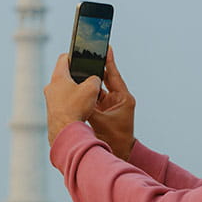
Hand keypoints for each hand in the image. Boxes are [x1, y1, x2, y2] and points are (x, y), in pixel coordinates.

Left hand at [43, 54, 102, 143]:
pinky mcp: (52, 111)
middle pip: (64, 75)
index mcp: (58, 77)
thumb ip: (95, 79)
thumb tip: (94, 80)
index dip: (74, 55)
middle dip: (77, 75)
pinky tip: (81, 108)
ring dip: (74, 90)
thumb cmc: (76, 108)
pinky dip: (71, 102)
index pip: (63, 58)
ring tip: (86, 95)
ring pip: (63, 89)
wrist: (64, 131)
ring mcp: (50, 100)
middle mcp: (50, 87)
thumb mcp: (92, 89)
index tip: (82, 58)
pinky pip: (62, 101)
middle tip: (88, 78)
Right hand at [86, 46, 136, 160]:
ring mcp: (111, 106)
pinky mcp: (105, 112)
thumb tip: (77, 96)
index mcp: (123, 98)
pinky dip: (88, 95)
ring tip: (79, 71)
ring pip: (99, 90)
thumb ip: (88, 107)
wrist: (120, 153)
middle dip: (96, 70)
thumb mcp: (100, 121)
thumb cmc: (115, 139)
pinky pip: (95, 99)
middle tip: (88, 57)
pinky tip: (78, 88)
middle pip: (105, 80)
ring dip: (90, 83)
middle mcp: (118, 99)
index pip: (114, 75)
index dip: (109, 61)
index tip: (106, 47)